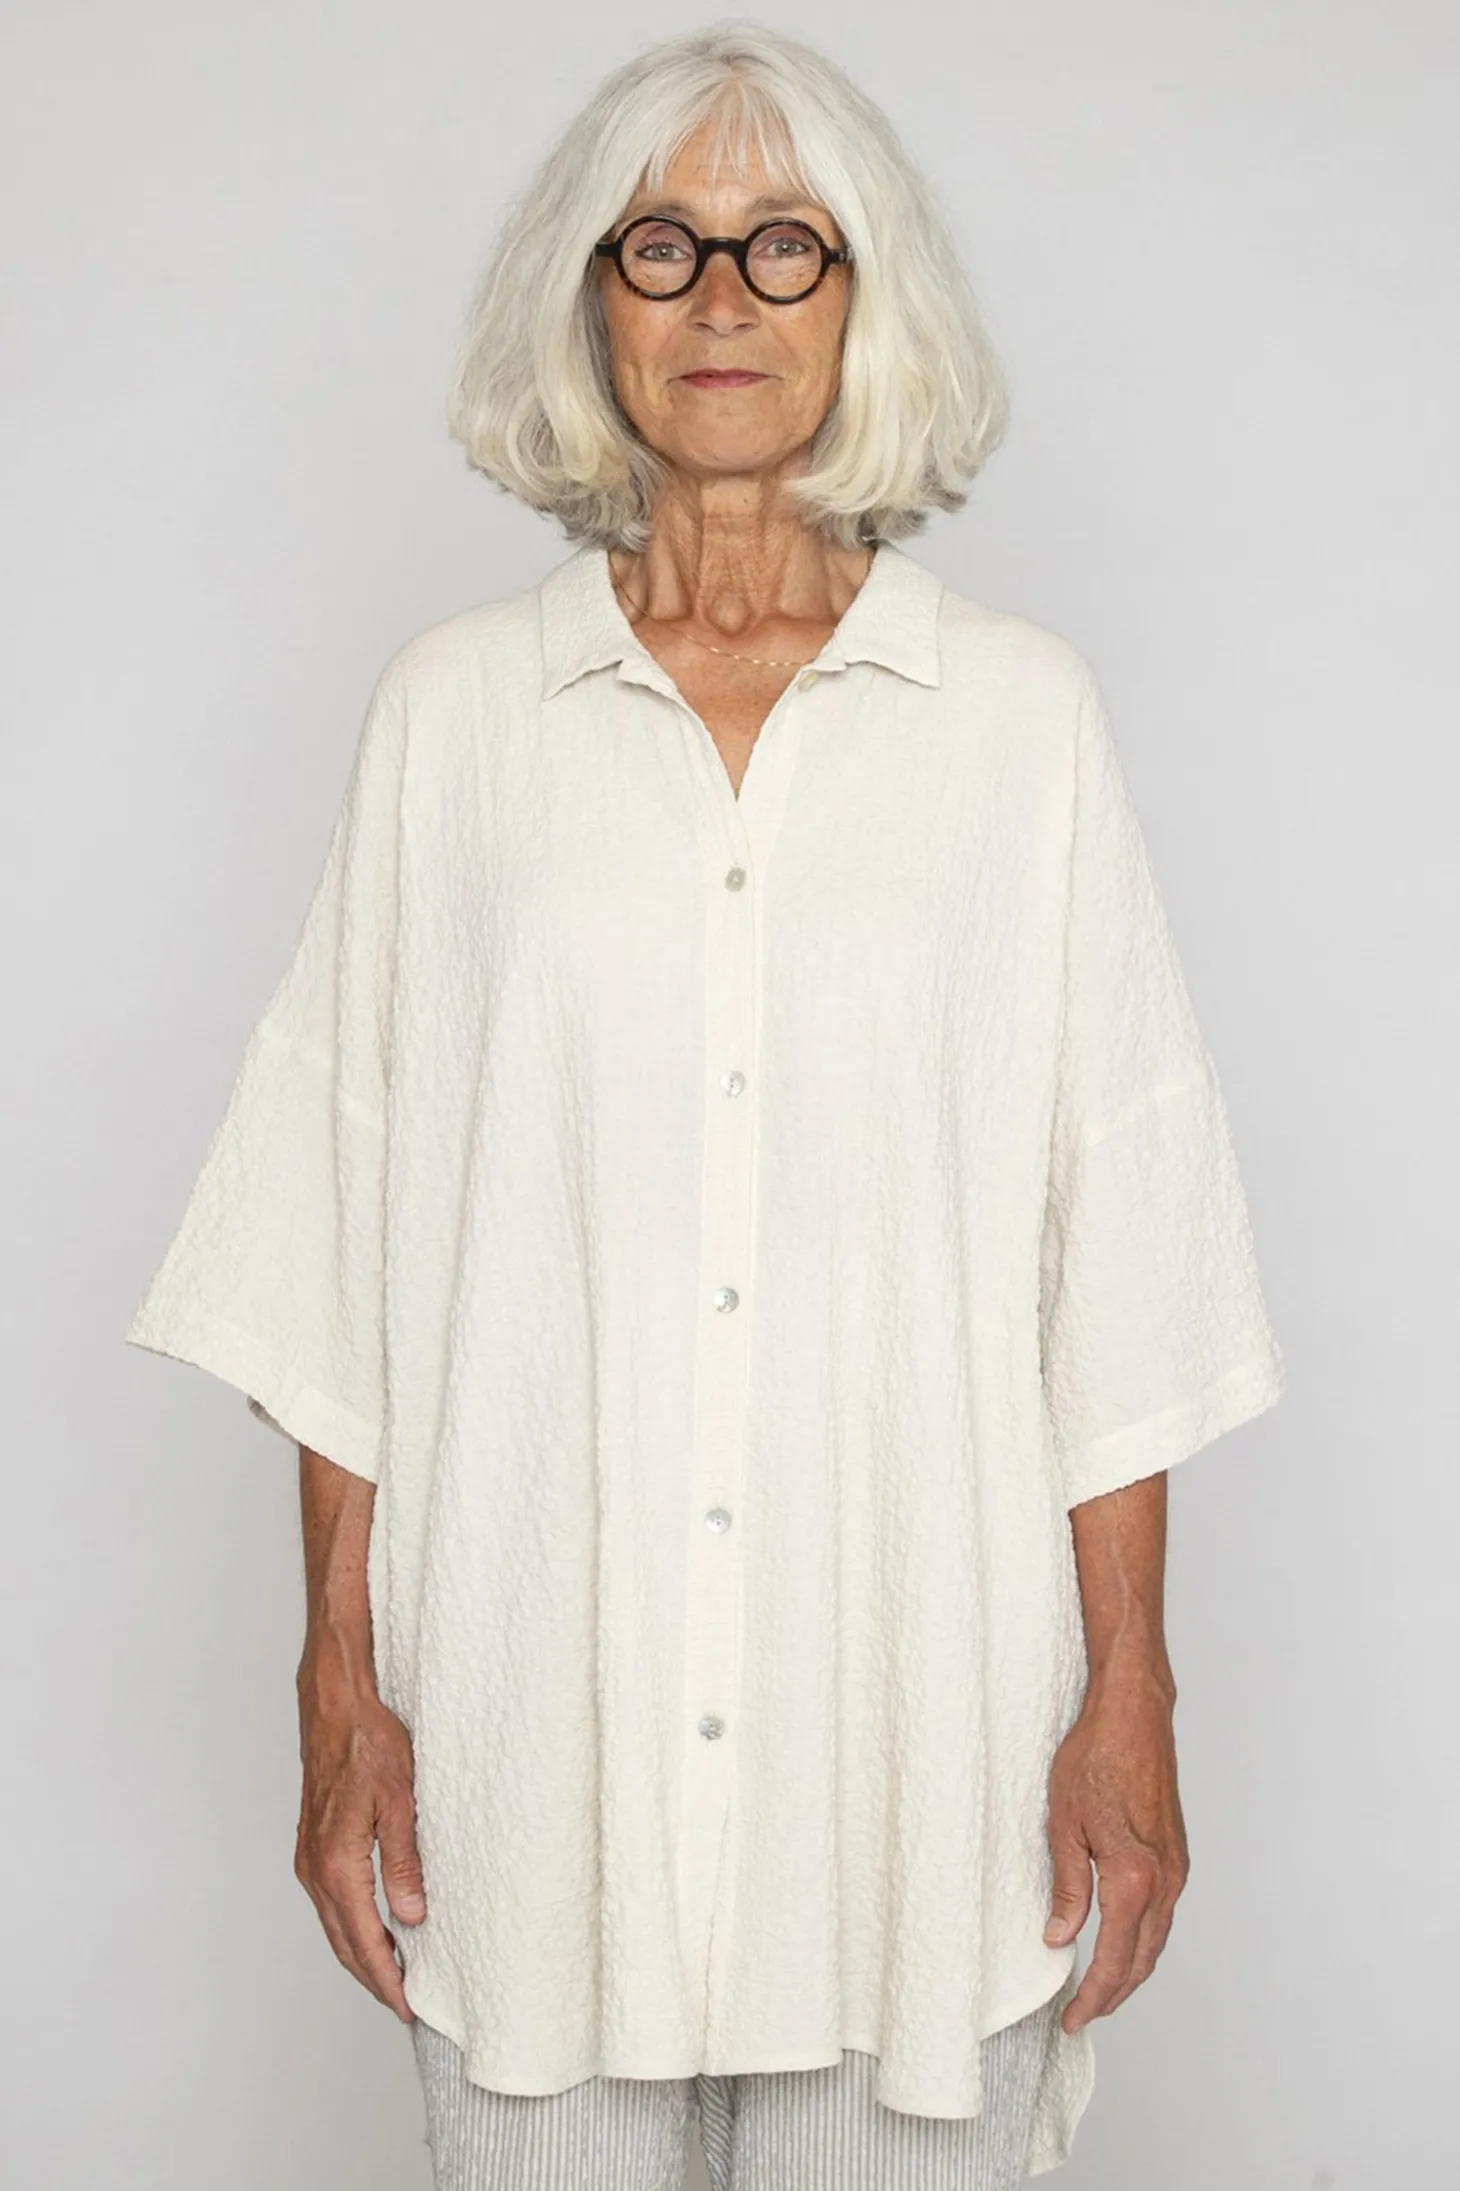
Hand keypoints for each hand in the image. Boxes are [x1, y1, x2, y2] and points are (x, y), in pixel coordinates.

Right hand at [294, 1678, 425, 2021]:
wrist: (336, 1708)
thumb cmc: (369, 1744)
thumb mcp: (400, 1801)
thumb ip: (403, 1862)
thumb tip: (409, 1916)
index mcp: (337, 1863)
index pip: (363, 1939)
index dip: (386, 1978)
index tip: (408, 2006)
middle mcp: (315, 1869)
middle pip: (343, 1943)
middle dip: (373, 1978)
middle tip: (404, 2004)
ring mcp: (309, 1859)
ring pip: (334, 1925)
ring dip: (361, 1954)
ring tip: (393, 1976)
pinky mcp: (312, 1847)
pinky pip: (331, 1903)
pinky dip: (350, 1926)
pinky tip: (373, 1929)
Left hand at [1042, 1663, 1188, 2032]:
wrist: (1133, 1715)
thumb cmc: (1095, 1758)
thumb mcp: (1064, 1824)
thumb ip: (1068, 1887)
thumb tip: (1060, 1937)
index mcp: (1134, 1877)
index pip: (1115, 1959)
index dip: (1094, 1996)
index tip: (1072, 2019)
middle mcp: (1165, 1880)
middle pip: (1143, 1960)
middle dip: (1113, 1994)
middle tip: (1081, 2015)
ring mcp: (1177, 1868)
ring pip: (1157, 1940)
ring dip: (1131, 1971)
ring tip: (1099, 1990)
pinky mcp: (1177, 1855)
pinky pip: (1163, 1915)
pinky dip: (1143, 1941)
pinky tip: (1123, 1944)